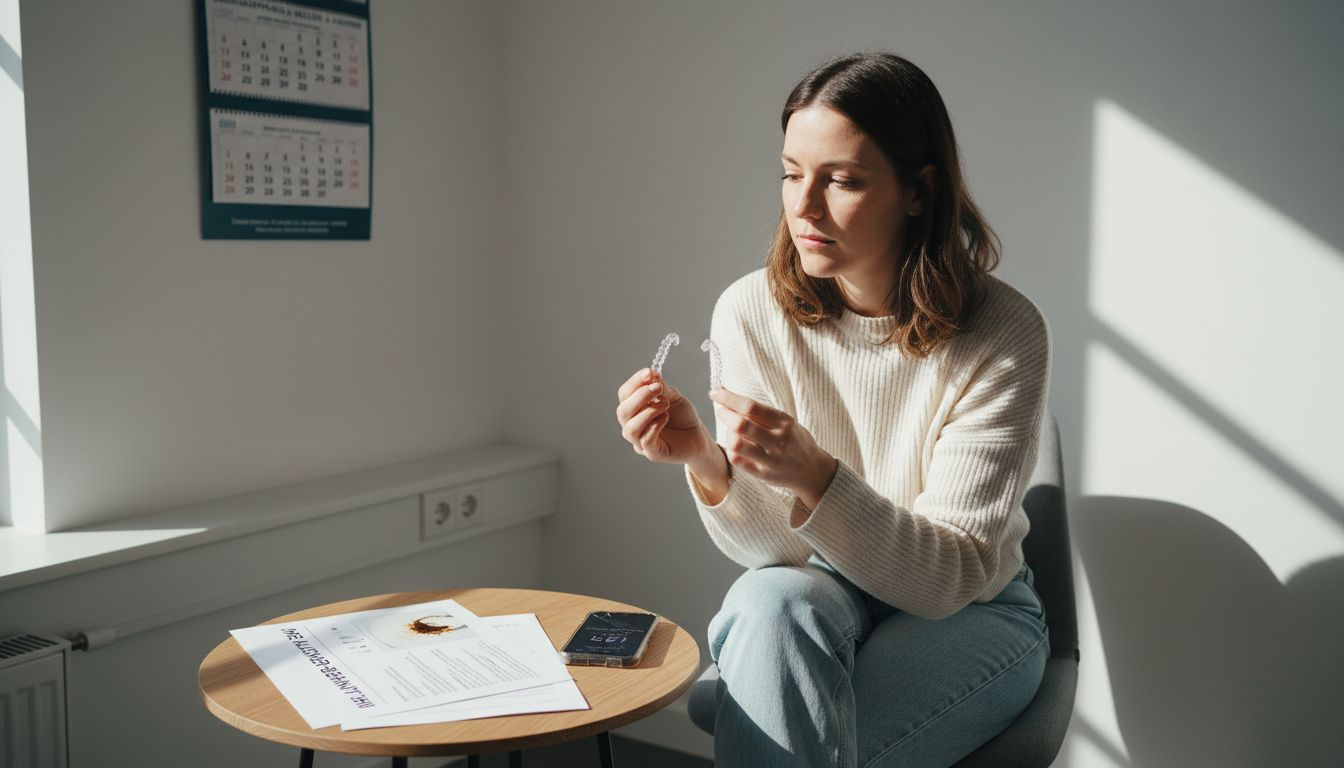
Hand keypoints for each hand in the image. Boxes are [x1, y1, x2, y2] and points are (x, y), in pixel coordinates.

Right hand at [616, 368, 713, 463]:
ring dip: (648, 412)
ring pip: (630, 428)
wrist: (699, 437)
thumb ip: (662, 387)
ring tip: (665, 404)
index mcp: (634, 409)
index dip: (634, 382)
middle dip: (639, 396)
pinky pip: (645, 441)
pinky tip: (666, 417)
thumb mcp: (674, 397)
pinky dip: (655, 426)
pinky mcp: (652, 454)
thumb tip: (651, 374)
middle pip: (622, 411)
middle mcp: (632, 425)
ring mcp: (640, 442)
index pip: (624, 394)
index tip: (649, 373)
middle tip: (658, 388)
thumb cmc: (682, 417)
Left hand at [708, 387, 838, 510]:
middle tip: (722, 411)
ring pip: (736, 444)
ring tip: (730, 430)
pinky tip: (734, 444)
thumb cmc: (794, 440)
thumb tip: (728, 395)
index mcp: (784, 422)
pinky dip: (730, 449)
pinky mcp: (763, 474)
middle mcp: (778, 441)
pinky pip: (737, 460)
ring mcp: (770, 460)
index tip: (716, 392)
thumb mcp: (786, 421)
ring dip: (727, 433)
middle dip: (725, 413)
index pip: (750, 407)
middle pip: (741, 425)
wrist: (812, 471)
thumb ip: (761, 412)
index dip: (728, 398)